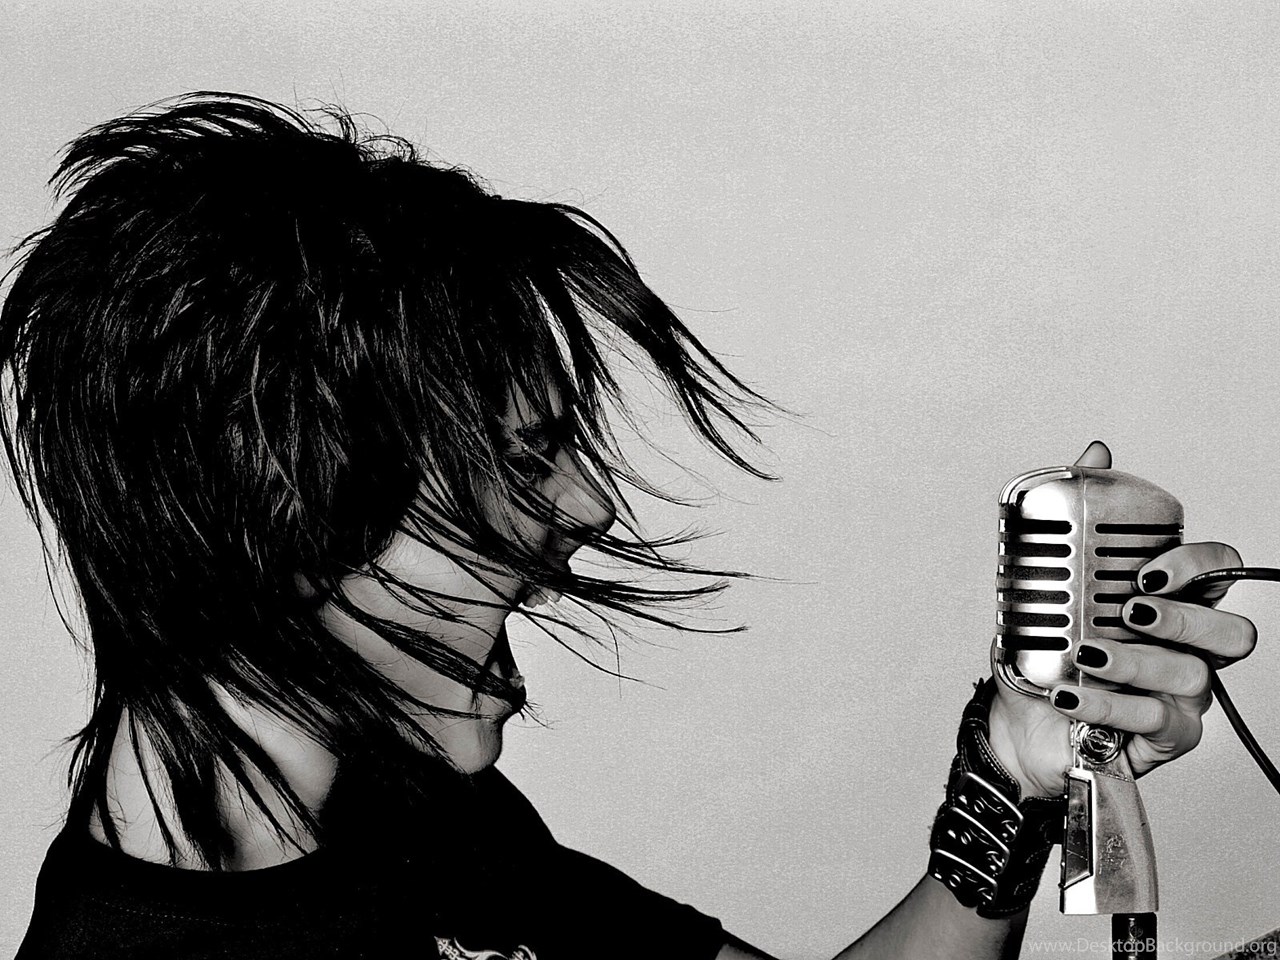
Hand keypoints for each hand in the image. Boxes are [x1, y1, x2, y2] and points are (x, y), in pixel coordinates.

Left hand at [987, 442, 1257, 798]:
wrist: (1016, 727)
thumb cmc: (1045, 657)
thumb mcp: (1043, 585)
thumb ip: (1076, 519)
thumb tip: (1096, 453)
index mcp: (1170, 605)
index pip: (1219, 573)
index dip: (1198, 565)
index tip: (1147, 570)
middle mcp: (1188, 650)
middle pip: (1231, 631)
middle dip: (1186, 617)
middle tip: (1132, 609)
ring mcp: (1181, 697)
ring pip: (1192, 675)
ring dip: (1135, 660)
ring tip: (1086, 654)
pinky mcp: (1164, 738)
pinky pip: (1154, 720)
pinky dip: (1108, 705)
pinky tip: (1070, 694)